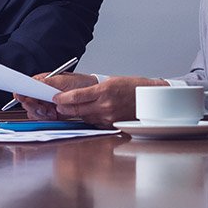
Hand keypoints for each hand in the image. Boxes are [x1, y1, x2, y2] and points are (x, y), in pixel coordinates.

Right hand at [14, 72, 98, 120]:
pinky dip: (47, 118)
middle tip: (42, 107)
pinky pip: (45, 118)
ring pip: (35, 112)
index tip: (21, 97)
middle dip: (33, 106)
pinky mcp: (54, 113)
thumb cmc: (81, 83)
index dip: (22, 93)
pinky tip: (53, 115)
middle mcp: (43, 93)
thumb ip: (47, 82)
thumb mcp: (64, 80)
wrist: (95, 93)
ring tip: (50, 111)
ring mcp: (48, 104)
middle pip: (29, 102)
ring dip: (41, 113)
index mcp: (43, 82)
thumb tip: (32, 83)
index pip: (27, 88)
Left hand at [44, 75, 168, 126]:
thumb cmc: (134, 88)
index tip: (56, 98)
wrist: (151, 99)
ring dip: (77, 113)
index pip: (76, 97)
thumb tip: (77, 95)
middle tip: (58, 105)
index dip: (62, 98)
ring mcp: (109, 117)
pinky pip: (95, 122)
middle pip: (77, 109)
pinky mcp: (112, 125)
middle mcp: (105, 105)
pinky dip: (90, 118)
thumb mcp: (112, 82)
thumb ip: (94, 90)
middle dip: (65, 107)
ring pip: (85, 117)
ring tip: (72, 108)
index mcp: (105, 91)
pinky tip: (90, 113)